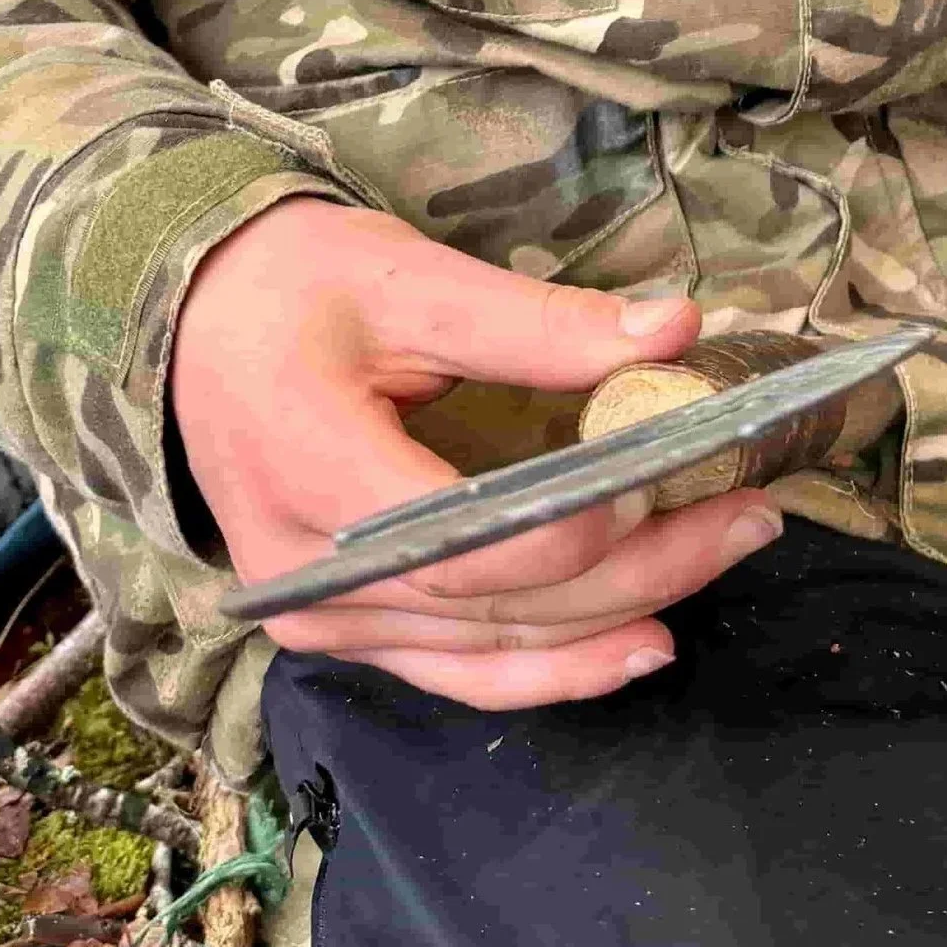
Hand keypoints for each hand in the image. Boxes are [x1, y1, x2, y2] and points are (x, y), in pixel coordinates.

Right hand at [171, 200, 784, 706]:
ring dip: (611, 624)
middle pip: (500, 602)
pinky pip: (452, 667)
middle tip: (753, 514)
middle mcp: (312, 574)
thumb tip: (678, 331)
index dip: (595, 520)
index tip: (688, 468)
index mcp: (316, 470)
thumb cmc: (296, 283)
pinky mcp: (338, 626)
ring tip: (720, 565)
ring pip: (486, 652)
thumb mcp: (414, 278)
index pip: (482, 535)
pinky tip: (633, 646)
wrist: (193, 318)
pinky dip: (547, 664)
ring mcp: (319, 617)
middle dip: (641, 568)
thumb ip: (542, 323)